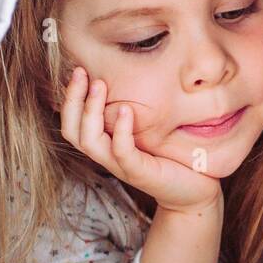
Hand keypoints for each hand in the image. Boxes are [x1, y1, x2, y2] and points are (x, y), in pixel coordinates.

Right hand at [60, 66, 221, 213]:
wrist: (193, 191)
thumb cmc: (171, 156)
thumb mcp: (148, 129)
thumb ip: (134, 111)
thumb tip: (131, 75)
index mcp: (105, 145)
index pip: (72, 123)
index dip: (69, 98)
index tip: (78, 71)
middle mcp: (107, 156)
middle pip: (72, 131)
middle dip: (72, 100)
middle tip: (80, 72)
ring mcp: (121, 166)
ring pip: (90, 141)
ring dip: (91, 111)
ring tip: (99, 85)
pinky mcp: (139, 173)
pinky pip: (122, 152)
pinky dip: (120, 131)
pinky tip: (126, 110)